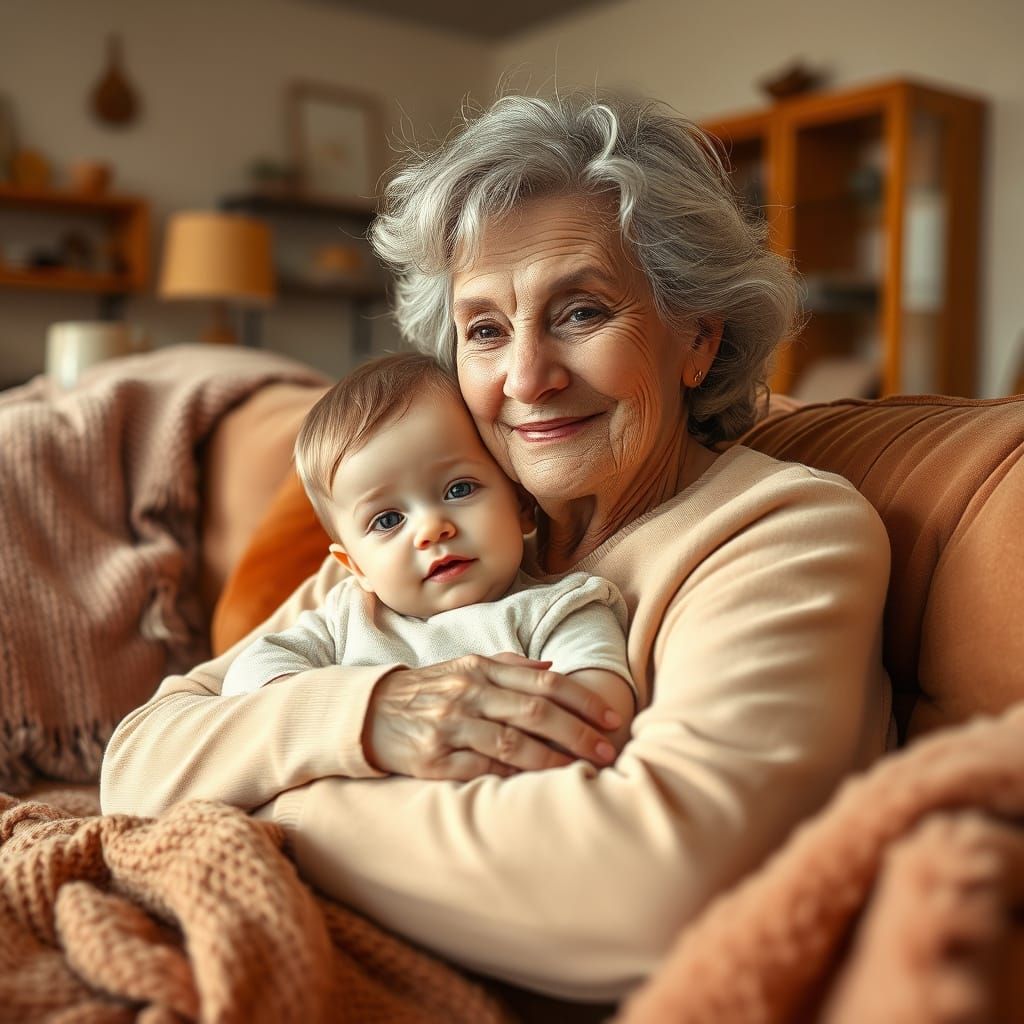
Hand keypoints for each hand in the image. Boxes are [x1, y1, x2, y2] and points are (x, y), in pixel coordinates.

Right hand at [363, 654, 622, 780]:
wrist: (368, 711)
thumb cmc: (427, 690)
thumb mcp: (464, 667)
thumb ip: (509, 665)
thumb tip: (554, 668)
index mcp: (480, 669)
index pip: (544, 682)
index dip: (582, 700)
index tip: (610, 718)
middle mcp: (468, 694)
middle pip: (535, 712)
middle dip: (577, 733)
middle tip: (606, 750)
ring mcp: (450, 726)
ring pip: (512, 744)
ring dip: (553, 760)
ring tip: (581, 771)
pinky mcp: (433, 759)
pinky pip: (481, 771)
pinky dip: (512, 779)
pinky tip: (537, 788)